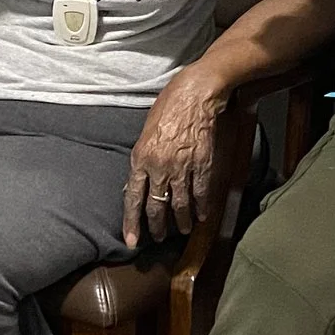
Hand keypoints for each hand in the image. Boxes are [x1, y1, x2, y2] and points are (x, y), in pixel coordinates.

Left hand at [122, 64, 226, 247]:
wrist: (196, 93)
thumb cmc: (168, 106)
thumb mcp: (146, 132)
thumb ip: (143, 158)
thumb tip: (140, 181)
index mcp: (141, 158)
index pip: (133, 198)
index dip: (132, 222)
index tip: (131, 241)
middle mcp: (160, 167)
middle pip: (156, 206)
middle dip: (157, 226)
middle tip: (158, 238)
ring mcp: (182, 167)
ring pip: (179, 204)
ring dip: (181, 221)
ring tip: (182, 230)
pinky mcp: (202, 165)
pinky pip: (200, 193)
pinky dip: (201, 207)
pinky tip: (202, 216)